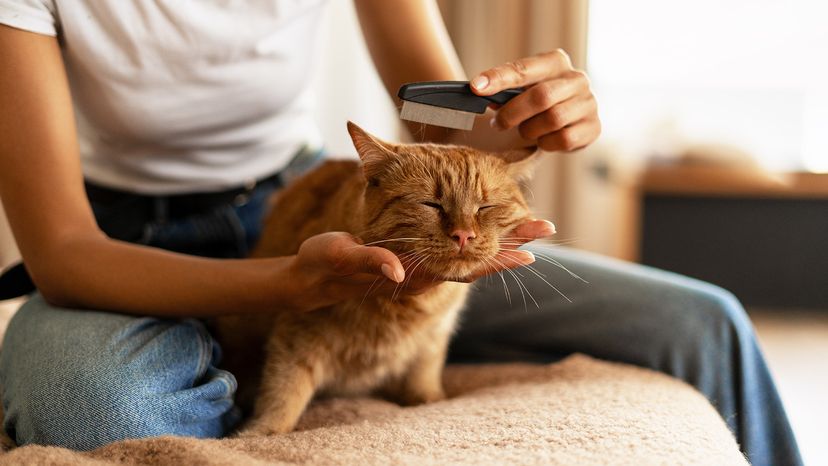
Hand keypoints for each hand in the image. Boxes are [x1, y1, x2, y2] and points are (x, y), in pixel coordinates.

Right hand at [287, 222, 553, 310]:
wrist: (315, 276)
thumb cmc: (326, 265)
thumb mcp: (342, 259)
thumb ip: (371, 263)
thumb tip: (400, 271)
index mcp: (413, 274)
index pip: (463, 268)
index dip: (495, 260)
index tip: (527, 252)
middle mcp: (424, 272)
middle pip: (476, 260)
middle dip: (511, 244)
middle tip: (546, 228)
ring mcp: (422, 264)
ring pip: (469, 251)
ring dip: (501, 238)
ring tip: (533, 224)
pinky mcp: (416, 254)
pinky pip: (454, 245)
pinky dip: (477, 234)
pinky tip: (493, 222)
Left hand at [470, 49, 600, 151]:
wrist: (567, 120)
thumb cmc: (536, 101)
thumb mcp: (521, 89)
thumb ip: (504, 89)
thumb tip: (480, 90)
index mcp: (555, 61)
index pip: (524, 69)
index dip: (498, 78)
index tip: (476, 88)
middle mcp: (577, 79)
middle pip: (541, 97)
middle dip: (513, 113)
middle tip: (497, 124)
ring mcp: (588, 103)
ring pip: (553, 120)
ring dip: (529, 130)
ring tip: (523, 130)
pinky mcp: (593, 127)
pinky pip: (563, 139)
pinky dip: (545, 143)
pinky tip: (542, 139)